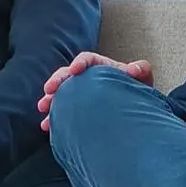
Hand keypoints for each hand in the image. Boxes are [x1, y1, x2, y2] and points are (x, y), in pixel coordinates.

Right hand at [37, 51, 153, 130]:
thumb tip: (134, 69)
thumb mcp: (142, 79)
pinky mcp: (77, 110)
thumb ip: (141, 70)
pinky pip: (62, 111)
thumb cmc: (139, 91)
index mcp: (101, 67)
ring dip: (50, 99)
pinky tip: (47, 126)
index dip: (80, 63)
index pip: (87, 60)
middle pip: (68, 75)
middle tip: (48, 90)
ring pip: (61, 93)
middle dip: (57, 81)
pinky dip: (54, 117)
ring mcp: (81, 95)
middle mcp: (88, 79)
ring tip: (42, 108)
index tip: (74, 70)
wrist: (138, 113)